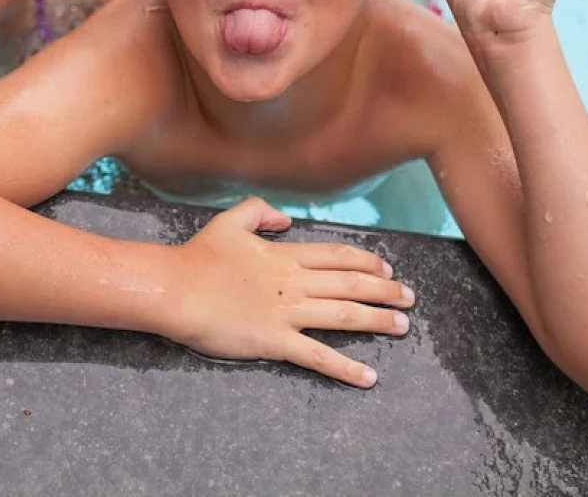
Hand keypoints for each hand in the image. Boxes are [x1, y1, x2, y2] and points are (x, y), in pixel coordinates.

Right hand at [161, 197, 414, 387]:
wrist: (177, 289)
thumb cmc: (198, 257)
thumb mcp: (229, 221)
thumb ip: (260, 211)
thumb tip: (287, 218)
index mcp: (284, 256)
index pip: (336, 256)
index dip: (366, 261)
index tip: (387, 268)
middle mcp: (293, 283)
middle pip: (349, 284)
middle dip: (385, 290)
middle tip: (410, 298)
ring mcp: (286, 313)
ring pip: (343, 315)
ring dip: (377, 320)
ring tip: (402, 326)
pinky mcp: (275, 341)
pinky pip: (317, 356)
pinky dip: (345, 368)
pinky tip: (369, 377)